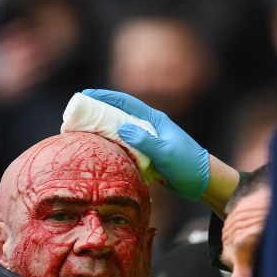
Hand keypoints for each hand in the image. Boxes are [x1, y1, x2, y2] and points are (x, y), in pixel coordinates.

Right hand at [82, 88, 209, 199]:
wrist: (201, 181)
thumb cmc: (187, 164)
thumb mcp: (166, 152)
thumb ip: (145, 140)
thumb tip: (121, 128)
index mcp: (154, 120)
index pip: (125, 103)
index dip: (104, 97)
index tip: (85, 94)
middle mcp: (147, 127)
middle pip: (117, 114)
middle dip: (96, 112)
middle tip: (74, 115)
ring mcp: (145, 140)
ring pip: (118, 131)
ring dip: (100, 129)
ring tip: (79, 131)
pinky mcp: (144, 154)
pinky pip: (122, 147)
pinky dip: (108, 146)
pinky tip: (96, 150)